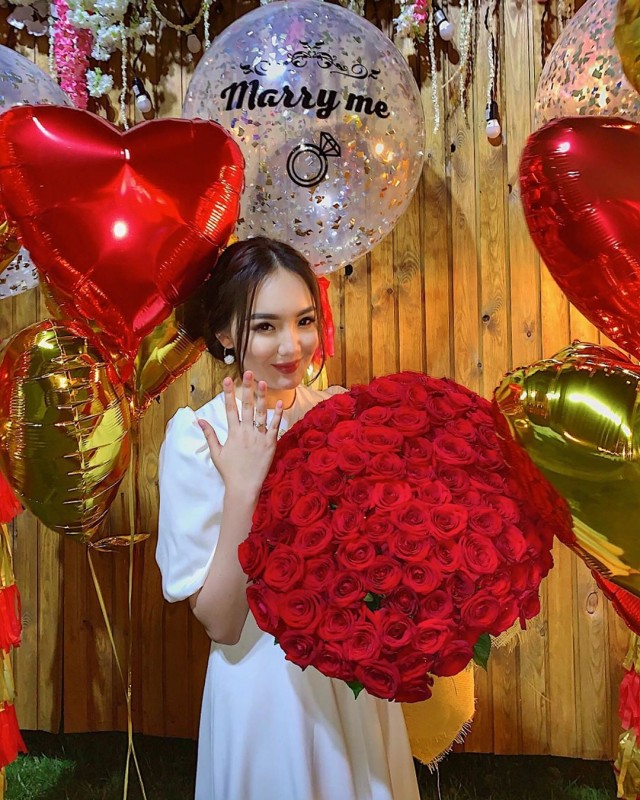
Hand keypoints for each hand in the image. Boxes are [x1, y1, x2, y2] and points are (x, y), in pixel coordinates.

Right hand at [197, 371, 282, 496]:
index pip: (229, 408)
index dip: (228, 392)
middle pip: (246, 406)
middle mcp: (245, 432)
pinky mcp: (270, 444)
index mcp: (232, 433)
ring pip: (260, 413)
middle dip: (246, 388)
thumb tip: (199, 420)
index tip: (227, 378)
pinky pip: (275, 427)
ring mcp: (259, 437)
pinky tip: (279, 402)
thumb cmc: (229, 472)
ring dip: (261, 397)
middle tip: (248, 373)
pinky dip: (277, 415)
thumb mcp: (216, 453)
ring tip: (263, 382)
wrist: (243, 488)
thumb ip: (209, 435)